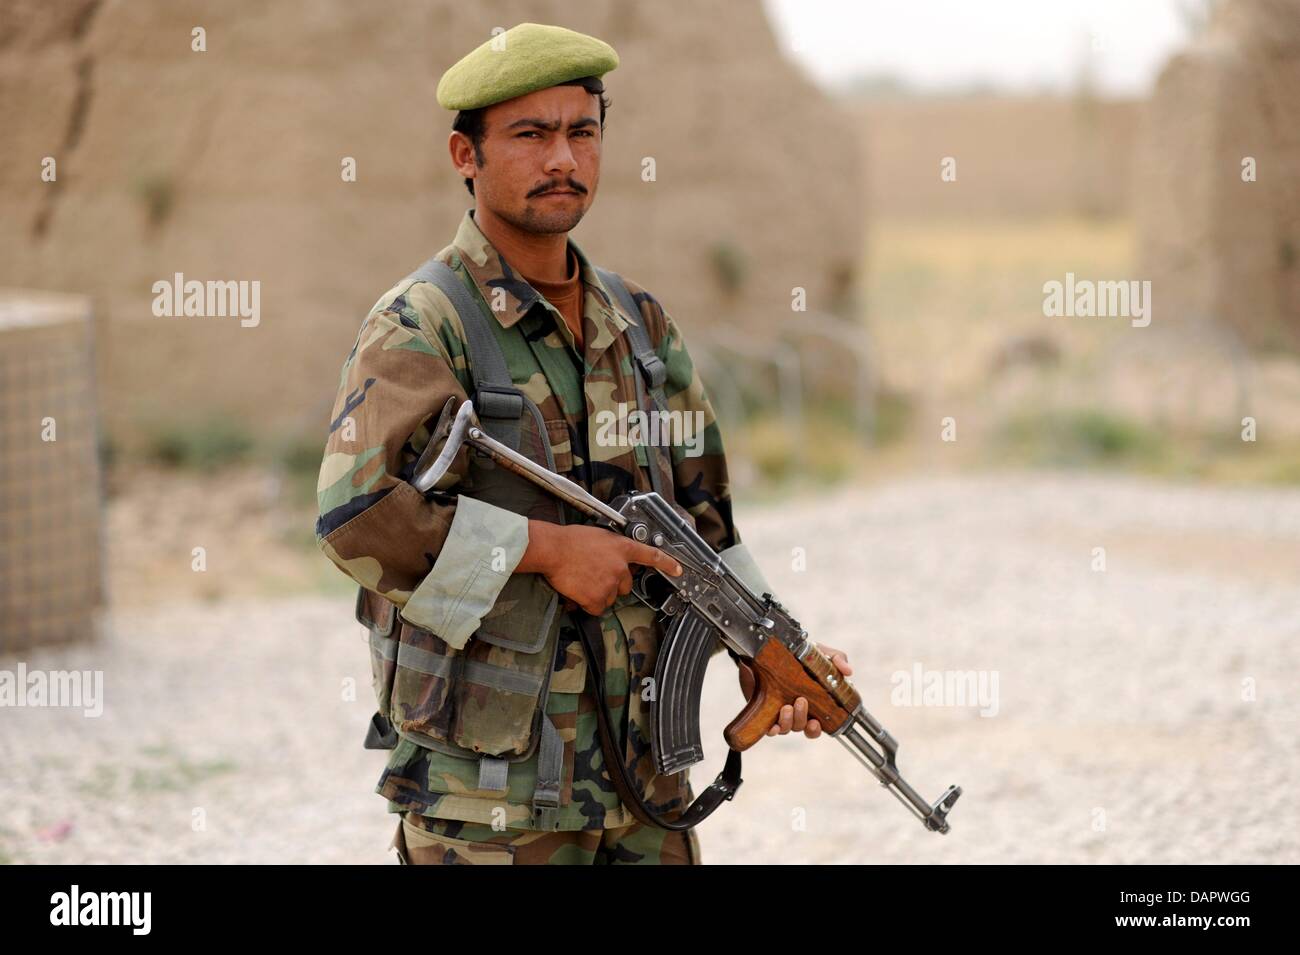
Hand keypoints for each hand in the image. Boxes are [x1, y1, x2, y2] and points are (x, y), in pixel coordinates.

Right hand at [517, 521, 681, 615]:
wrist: (554, 550)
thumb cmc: (570, 540)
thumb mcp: (598, 536)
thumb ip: (612, 548)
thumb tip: (612, 558)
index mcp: (622, 547)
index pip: (651, 555)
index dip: (667, 563)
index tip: (678, 570)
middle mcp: (620, 567)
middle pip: (626, 585)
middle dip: (613, 583)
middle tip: (594, 575)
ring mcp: (610, 584)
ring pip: (610, 597)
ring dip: (598, 593)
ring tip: (582, 580)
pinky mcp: (598, 598)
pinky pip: (597, 608)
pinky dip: (587, 604)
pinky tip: (578, 592)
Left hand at [737, 643, 852, 739]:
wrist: (776, 647)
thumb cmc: (803, 656)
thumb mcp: (823, 656)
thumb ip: (837, 661)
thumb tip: (848, 672)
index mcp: (811, 705)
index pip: (814, 728)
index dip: (815, 730)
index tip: (815, 723)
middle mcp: (795, 712)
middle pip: (800, 727)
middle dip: (801, 718)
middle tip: (801, 701)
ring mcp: (778, 711)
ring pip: (784, 728)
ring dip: (787, 721)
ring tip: (786, 706)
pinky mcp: (764, 708)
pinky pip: (766, 726)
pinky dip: (770, 728)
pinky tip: (772, 725)